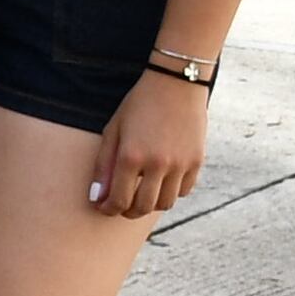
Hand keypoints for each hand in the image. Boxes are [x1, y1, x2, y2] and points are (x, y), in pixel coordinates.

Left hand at [89, 73, 210, 218]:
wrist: (175, 84)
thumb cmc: (138, 104)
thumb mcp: (113, 129)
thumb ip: (104, 165)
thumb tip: (97, 197)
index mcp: (131, 156)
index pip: (119, 199)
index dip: (108, 209)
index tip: (103, 208)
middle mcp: (157, 164)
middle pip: (143, 207)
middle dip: (128, 211)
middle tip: (121, 206)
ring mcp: (180, 164)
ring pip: (165, 203)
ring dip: (150, 204)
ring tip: (140, 195)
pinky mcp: (197, 162)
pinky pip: (183, 191)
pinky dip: (171, 193)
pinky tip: (161, 182)